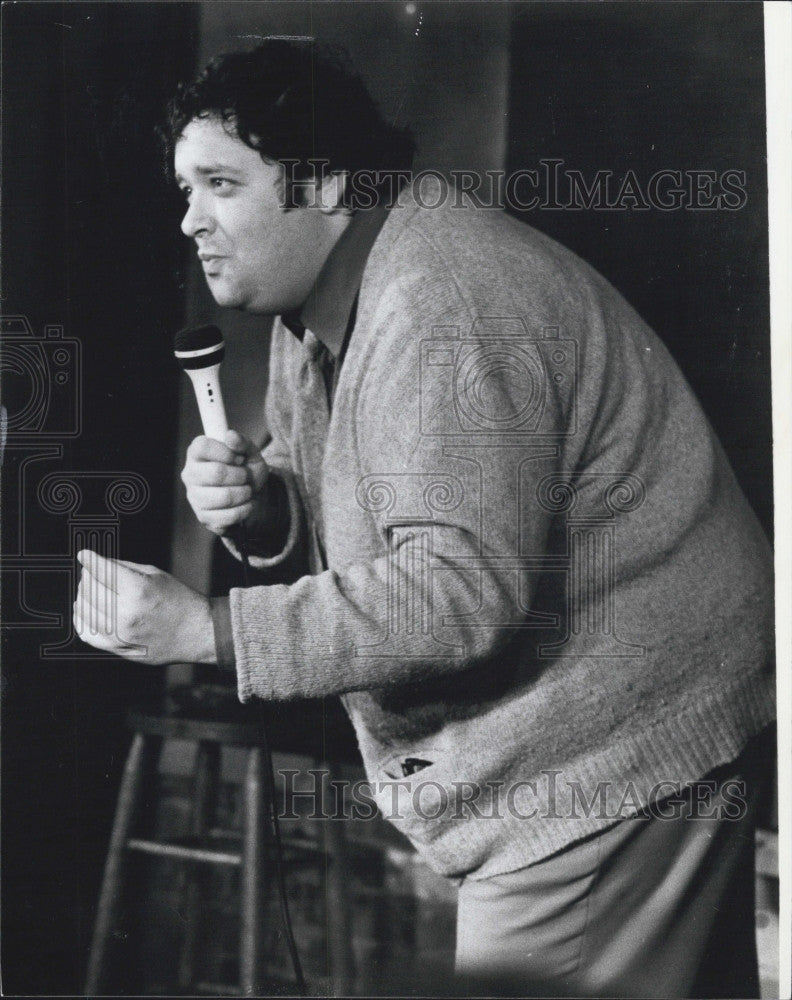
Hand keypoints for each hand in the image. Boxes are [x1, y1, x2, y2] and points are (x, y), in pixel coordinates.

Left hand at [73, 550, 215, 664]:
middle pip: (90, 589)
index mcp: (139, 590)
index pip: (102, 571)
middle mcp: (127, 613)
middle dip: (88, 576)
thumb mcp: (156, 575)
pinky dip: (82, 619)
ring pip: (84, 611)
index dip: (90, 560)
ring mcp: (121, 634)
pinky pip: (87, 633)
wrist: (196, 633)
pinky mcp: (118, 649)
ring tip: (89, 590)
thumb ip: (123, 568)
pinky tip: (87, 610)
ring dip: (83, 596)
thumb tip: (95, 565)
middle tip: (92, 572)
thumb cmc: (178, 600)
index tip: (84, 555)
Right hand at [181, 430, 268, 535]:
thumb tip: (230, 436)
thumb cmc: (246, 468)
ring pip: (224, 497)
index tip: (239, 458)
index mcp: (197, 453)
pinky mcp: (203, 517)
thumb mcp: (250, 452)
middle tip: (245, 476)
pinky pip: (227, 516)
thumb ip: (242, 442)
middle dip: (240, 475)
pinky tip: (246, 504)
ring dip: (244, 493)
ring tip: (247, 490)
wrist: (252, 495)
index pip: (203, 447)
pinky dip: (244, 509)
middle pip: (216, 473)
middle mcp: (190, 474)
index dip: (226, 452)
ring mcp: (194, 497)